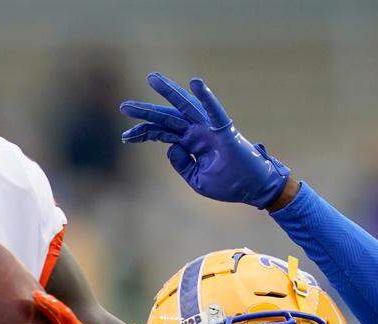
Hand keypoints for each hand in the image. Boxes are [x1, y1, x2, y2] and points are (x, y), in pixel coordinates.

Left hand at [120, 72, 290, 208]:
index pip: (162, 133)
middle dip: (146, 111)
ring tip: (151, 79)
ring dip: (169, 92)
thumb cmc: (228, 184)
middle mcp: (197, 132)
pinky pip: (215, 112)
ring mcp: (210, 129)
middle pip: (168, 118)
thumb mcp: (196, 179)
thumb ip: (181, 163)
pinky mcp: (224, 131)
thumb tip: (169, 146)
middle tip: (124, 106)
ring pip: (185, 108)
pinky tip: (195, 83)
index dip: (143, 132)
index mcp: (190, 143)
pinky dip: (206, 97)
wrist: (253, 190)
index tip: (125, 137)